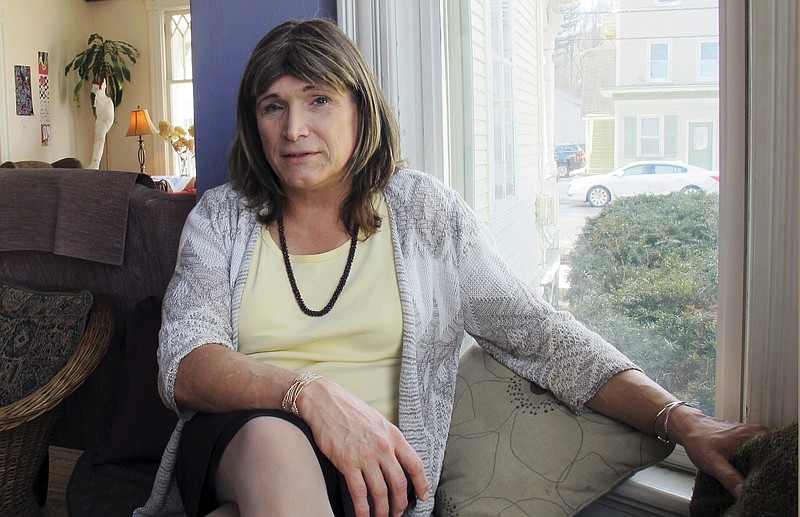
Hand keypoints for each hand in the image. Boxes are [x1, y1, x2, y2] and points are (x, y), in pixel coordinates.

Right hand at [298, 379, 429, 516]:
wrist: (325, 401)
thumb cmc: (350, 409)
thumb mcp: (378, 421)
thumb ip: (388, 440)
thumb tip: (395, 460)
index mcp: (393, 435)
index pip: (415, 464)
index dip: (422, 483)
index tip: (423, 495)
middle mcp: (382, 447)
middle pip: (399, 483)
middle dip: (400, 503)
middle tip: (398, 512)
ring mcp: (365, 456)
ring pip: (380, 491)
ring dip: (382, 509)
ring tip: (381, 516)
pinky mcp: (347, 463)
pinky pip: (359, 492)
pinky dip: (362, 509)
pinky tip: (363, 515)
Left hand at [670, 407, 767, 496]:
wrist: (688, 427)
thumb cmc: (698, 441)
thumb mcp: (713, 463)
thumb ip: (729, 478)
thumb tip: (744, 493)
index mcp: (753, 436)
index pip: (772, 458)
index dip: (767, 472)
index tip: (759, 481)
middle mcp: (756, 433)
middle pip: (769, 457)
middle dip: (762, 470)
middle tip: (752, 481)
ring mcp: (752, 434)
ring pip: (762, 455)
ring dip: (757, 467)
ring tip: (747, 476)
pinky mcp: (747, 438)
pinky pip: (756, 452)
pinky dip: (752, 462)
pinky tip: (744, 470)